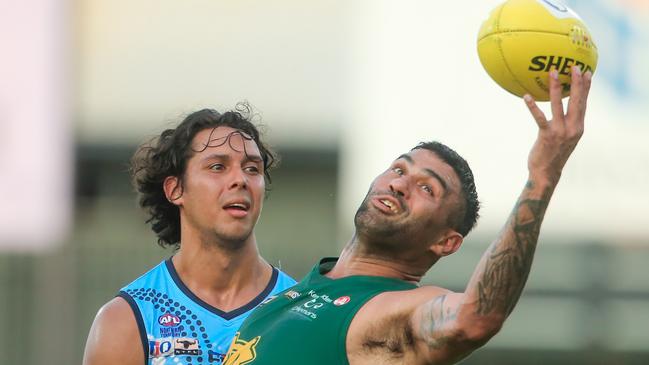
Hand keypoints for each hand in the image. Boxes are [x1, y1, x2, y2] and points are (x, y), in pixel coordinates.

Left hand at [523, 66, 592, 185]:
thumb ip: (566, 124)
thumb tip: (560, 110)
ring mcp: (560, 131)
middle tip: (574, 67)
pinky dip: (532, 106)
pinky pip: (539, 117)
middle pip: (576, 101)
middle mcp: (572, 128)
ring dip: (556, 88)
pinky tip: (526, 96)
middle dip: (577, 83)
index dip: (586, 88)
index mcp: (578, 127)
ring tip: (552, 73)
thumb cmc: (553, 154)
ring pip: (558, 105)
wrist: (547, 173)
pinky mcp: (547, 135)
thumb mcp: (564, 138)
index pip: (584, 103)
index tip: (588, 73)